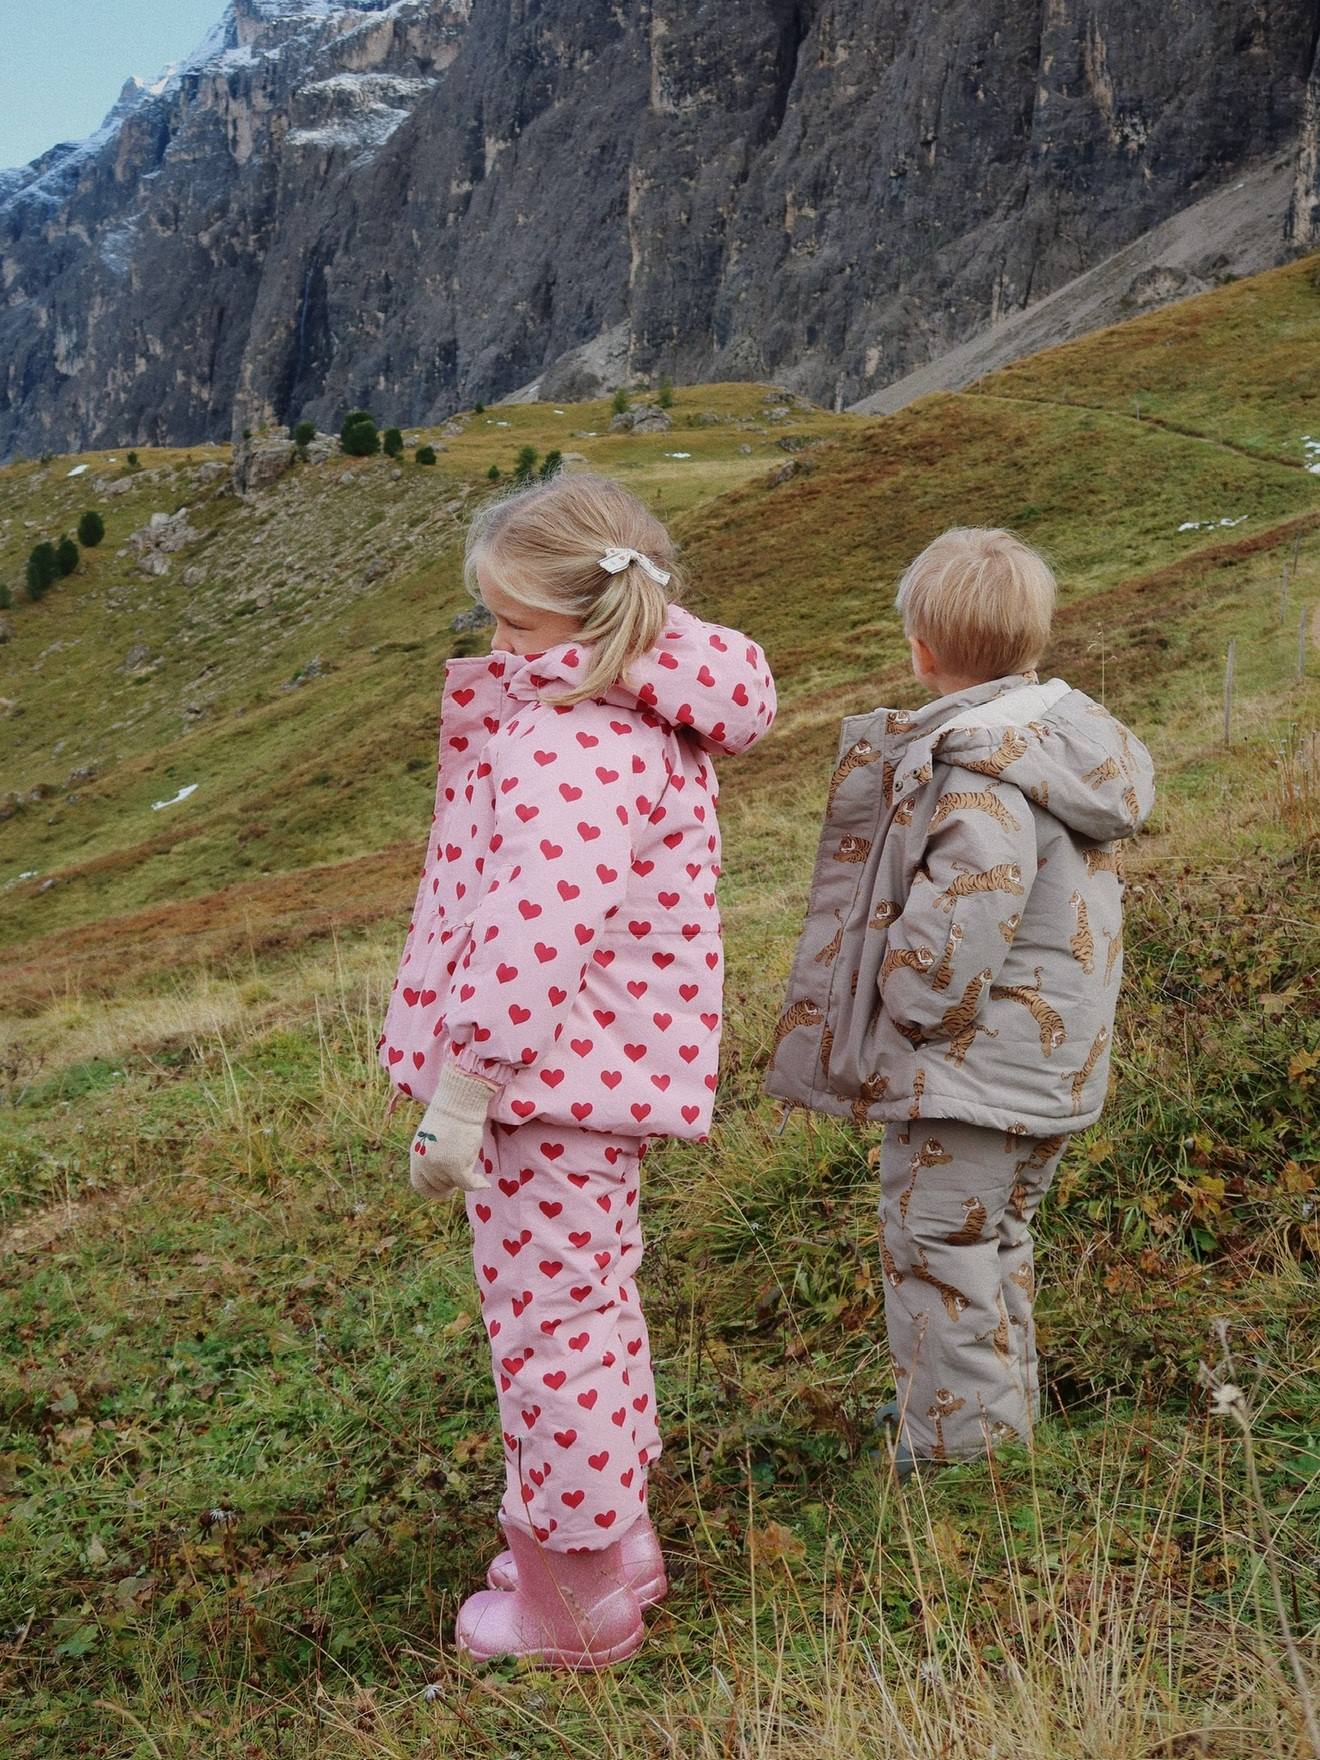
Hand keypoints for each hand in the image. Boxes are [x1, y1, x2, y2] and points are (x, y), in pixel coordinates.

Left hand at [409, 1061, 496, 1197]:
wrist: (459, 1102)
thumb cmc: (450, 1114)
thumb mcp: (434, 1137)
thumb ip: (434, 1155)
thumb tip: (446, 1172)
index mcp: (416, 1154)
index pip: (419, 1185)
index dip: (433, 1191)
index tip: (445, 1190)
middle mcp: (424, 1162)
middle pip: (438, 1186)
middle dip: (452, 1184)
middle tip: (464, 1176)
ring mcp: (439, 1166)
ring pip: (454, 1183)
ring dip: (465, 1179)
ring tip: (474, 1166)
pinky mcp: (456, 1166)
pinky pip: (468, 1184)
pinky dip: (478, 1185)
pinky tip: (485, 1183)